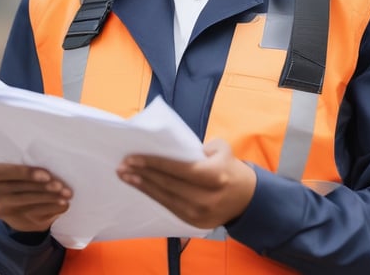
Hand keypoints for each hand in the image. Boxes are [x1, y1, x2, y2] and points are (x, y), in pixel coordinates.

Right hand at [0, 164, 72, 232]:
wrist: (14, 202)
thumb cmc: (19, 176)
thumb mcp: (15, 167)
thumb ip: (25, 162)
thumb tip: (53, 160)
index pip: (0, 173)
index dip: (23, 173)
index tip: (45, 174)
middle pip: (19, 190)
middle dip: (43, 187)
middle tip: (60, 185)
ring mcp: (4, 211)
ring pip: (30, 204)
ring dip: (51, 199)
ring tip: (66, 194)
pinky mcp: (18, 222)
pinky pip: (37, 214)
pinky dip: (53, 209)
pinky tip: (63, 204)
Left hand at [116, 139, 255, 228]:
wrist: (247, 199)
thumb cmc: (230, 168)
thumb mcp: (222, 149)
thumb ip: (199, 146)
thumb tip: (171, 149)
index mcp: (215, 176)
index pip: (178, 169)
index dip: (154, 164)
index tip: (133, 158)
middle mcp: (206, 198)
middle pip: (168, 185)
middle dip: (142, 174)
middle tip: (122, 166)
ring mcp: (200, 214)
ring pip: (165, 198)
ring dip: (142, 186)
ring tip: (125, 176)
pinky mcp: (194, 223)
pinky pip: (169, 207)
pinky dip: (153, 196)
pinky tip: (141, 187)